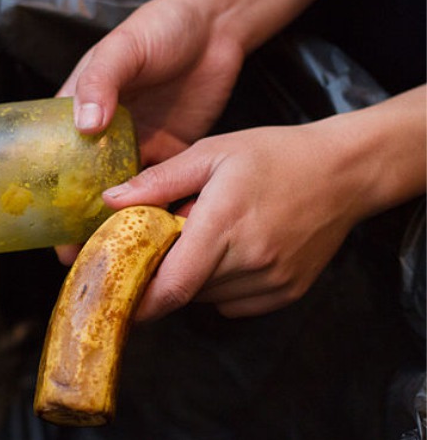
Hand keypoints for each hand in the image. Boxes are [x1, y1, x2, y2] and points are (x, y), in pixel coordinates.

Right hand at [54, 0, 243, 265]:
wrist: (216, 27)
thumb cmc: (160, 27)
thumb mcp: (122, 48)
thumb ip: (101, 81)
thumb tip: (85, 124)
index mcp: (81, 109)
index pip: (53, 158)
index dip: (46, 195)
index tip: (43, 228)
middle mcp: (105, 135)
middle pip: (84, 185)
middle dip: (78, 222)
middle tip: (75, 256)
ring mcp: (137, 146)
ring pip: (121, 194)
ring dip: (115, 223)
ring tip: (109, 256)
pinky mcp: (171, 152)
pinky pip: (160, 189)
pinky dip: (155, 210)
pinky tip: (152, 237)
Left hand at [103, 90, 425, 319]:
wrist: (344, 171)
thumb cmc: (274, 155)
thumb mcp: (211, 152)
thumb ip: (159, 180)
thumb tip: (111, 201)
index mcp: (224, 224)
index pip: (173, 286)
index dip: (141, 302)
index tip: (117, 299)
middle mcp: (249, 260)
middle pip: (185, 291)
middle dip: (165, 273)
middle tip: (166, 243)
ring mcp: (272, 281)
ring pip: (208, 298)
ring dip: (194, 277)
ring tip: (207, 237)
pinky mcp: (287, 292)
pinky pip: (234, 303)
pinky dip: (221, 286)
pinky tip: (232, 252)